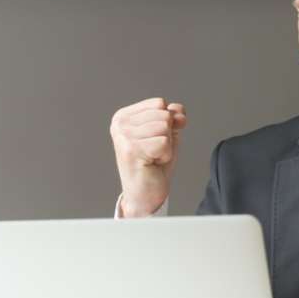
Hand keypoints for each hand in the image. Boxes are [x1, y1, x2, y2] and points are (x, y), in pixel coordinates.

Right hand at [109, 97, 186, 216]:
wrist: (146, 194)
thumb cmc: (154, 164)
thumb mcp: (167, 134)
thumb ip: (173, 117)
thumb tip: (178, 112)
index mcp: (124, 116)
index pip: (159, 103)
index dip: (167, 122)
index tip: (154, 140)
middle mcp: (120, 123)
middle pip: (163, 115)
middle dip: (167, 135)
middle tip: (154, 151)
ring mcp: (123, 136)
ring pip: (164, 128)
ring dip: (166, 146)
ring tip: (152, 157)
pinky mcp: (131, 149)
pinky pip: (164, 142)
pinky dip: (164, 155)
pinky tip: (152, 163)